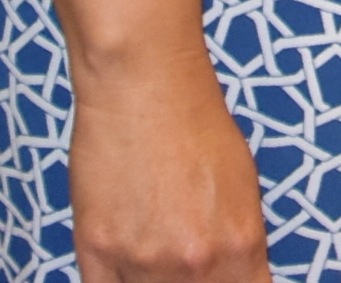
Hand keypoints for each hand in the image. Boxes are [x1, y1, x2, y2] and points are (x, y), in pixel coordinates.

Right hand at [70, 52, 271, 281]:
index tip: (221, 276)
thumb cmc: (195, 120)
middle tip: (180, 246)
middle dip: (191, 280)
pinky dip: (117, 278)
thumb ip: (240, 245)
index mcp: (241, 246)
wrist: (144, 78)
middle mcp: (194, 263)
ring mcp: (143, 262)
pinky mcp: (96, 252)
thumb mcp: (244, 185)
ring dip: (151, 279)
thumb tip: (237, 276)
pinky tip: (124, 251)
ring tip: (153, 235)